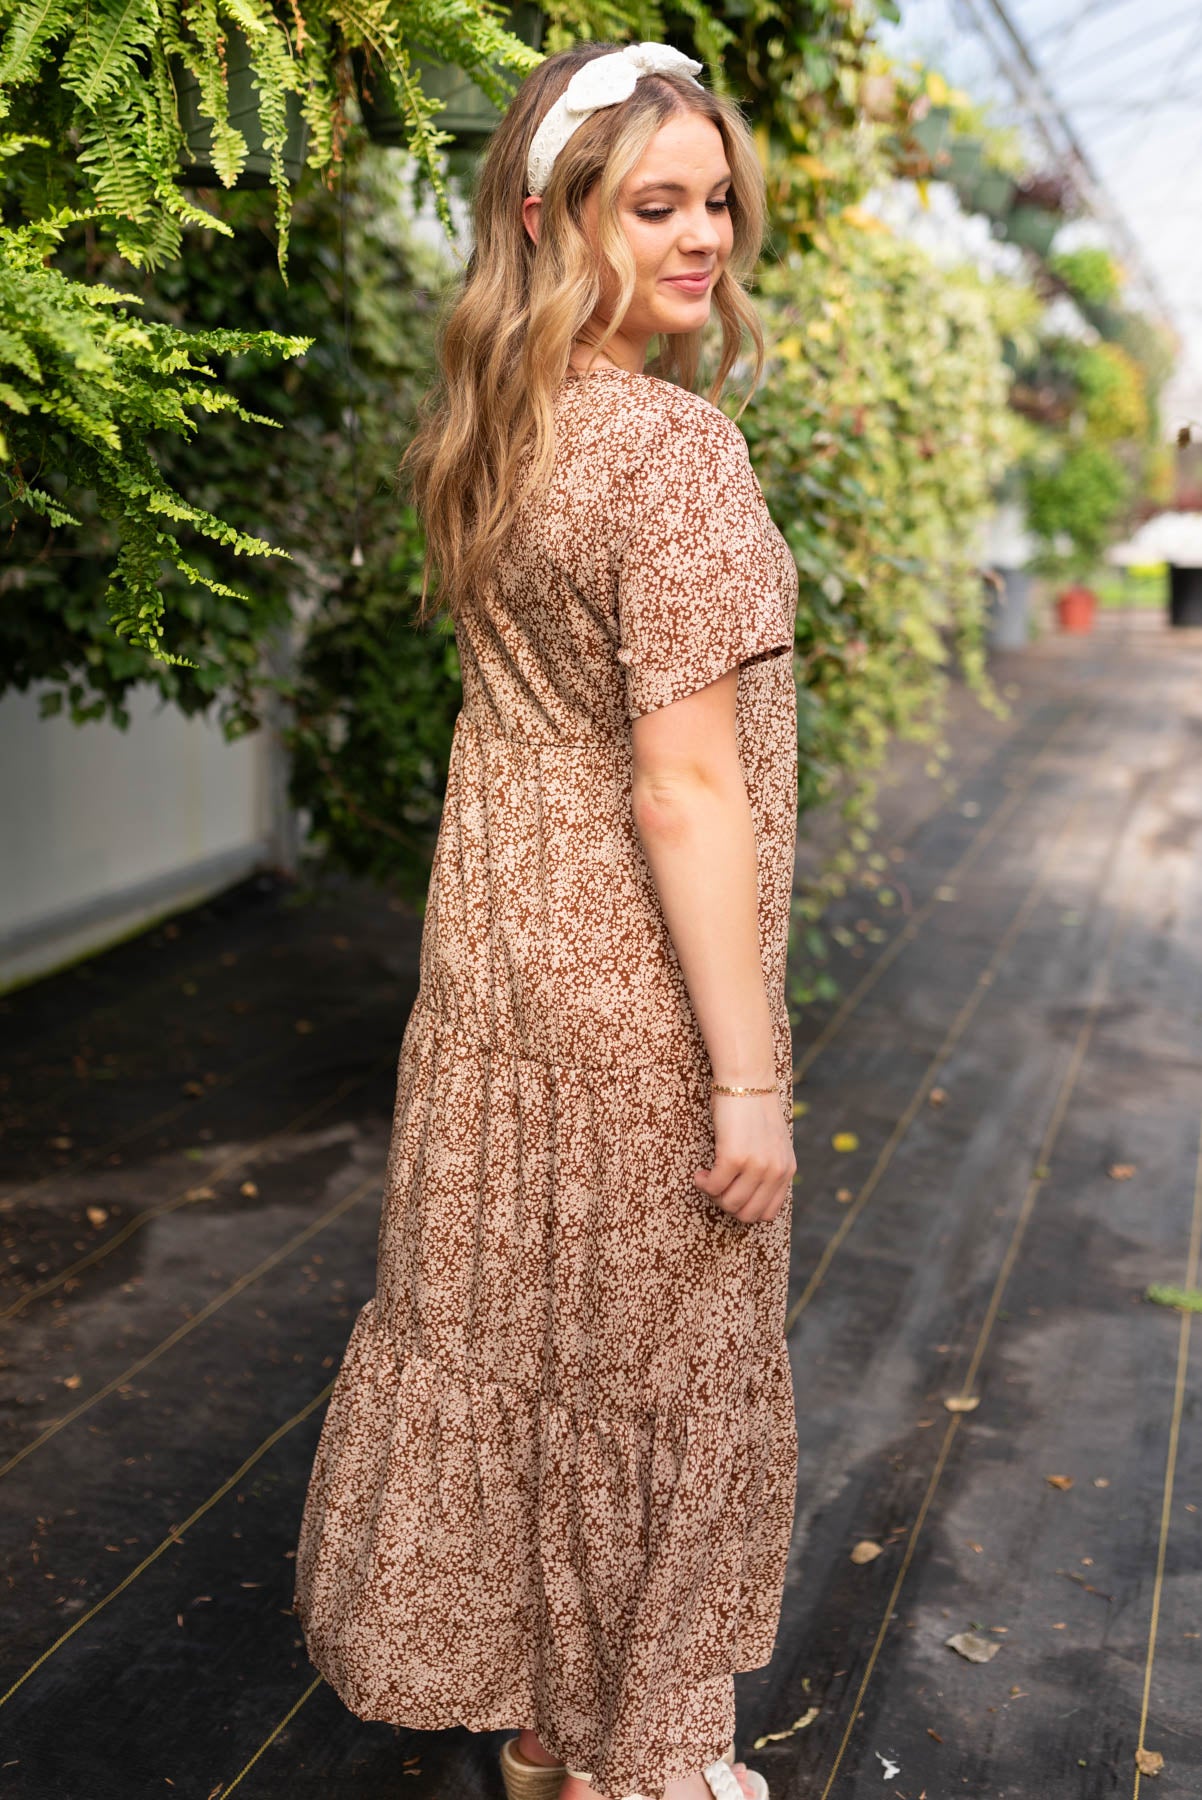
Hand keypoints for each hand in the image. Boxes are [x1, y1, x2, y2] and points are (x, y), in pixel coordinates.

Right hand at [693, 1091, 795, 1222]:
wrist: (746, 1080)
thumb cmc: (753, 1109)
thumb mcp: (773, 1143)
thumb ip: (769, 1167)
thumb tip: (747, 1193)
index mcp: (787, 1170)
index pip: (768, 1213)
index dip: (745, 1210)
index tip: (732, 1195)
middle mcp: (775, 1171)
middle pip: (747, 1214)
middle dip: (727, 1206)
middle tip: (717, 1188)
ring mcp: (756, 1166)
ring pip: (729, 1204)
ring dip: (713, 1195)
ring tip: (707, 1178)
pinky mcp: (735, 1157)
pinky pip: (714, 1187)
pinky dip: (703, 1184)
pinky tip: (700, 1174)